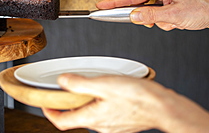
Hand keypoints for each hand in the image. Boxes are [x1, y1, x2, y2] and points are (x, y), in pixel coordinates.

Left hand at [42, 74, 208, 132]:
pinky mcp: (121, 123)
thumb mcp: (103, 84)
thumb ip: (78, 83)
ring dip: (83, 104)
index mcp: (91, 117)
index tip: (44, 105)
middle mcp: (100, 126)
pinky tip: (105, 94)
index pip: (61, 121)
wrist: (163, 107)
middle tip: (64, 92)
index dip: (49, 113)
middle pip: (75, 118)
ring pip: (89, 115)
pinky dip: (97, 105)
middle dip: (67, 106)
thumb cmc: (138, 97)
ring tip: (86, 89)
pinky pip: (103, 115)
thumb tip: (62, 81)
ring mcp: (111, 127)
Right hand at [96, 0, 208, 30]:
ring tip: (173, 21)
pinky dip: (163, 21)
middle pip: (139, 4)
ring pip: (148, 12)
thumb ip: (151, 16)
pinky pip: (157, 14)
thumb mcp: (175, 15)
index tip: (101, 5)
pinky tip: (175, 21)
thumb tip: (133, 16)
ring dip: (158, 20)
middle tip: (155, 21)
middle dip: (145, 17)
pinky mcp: (168, 2)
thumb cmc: (203, 8)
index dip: (114, 2)